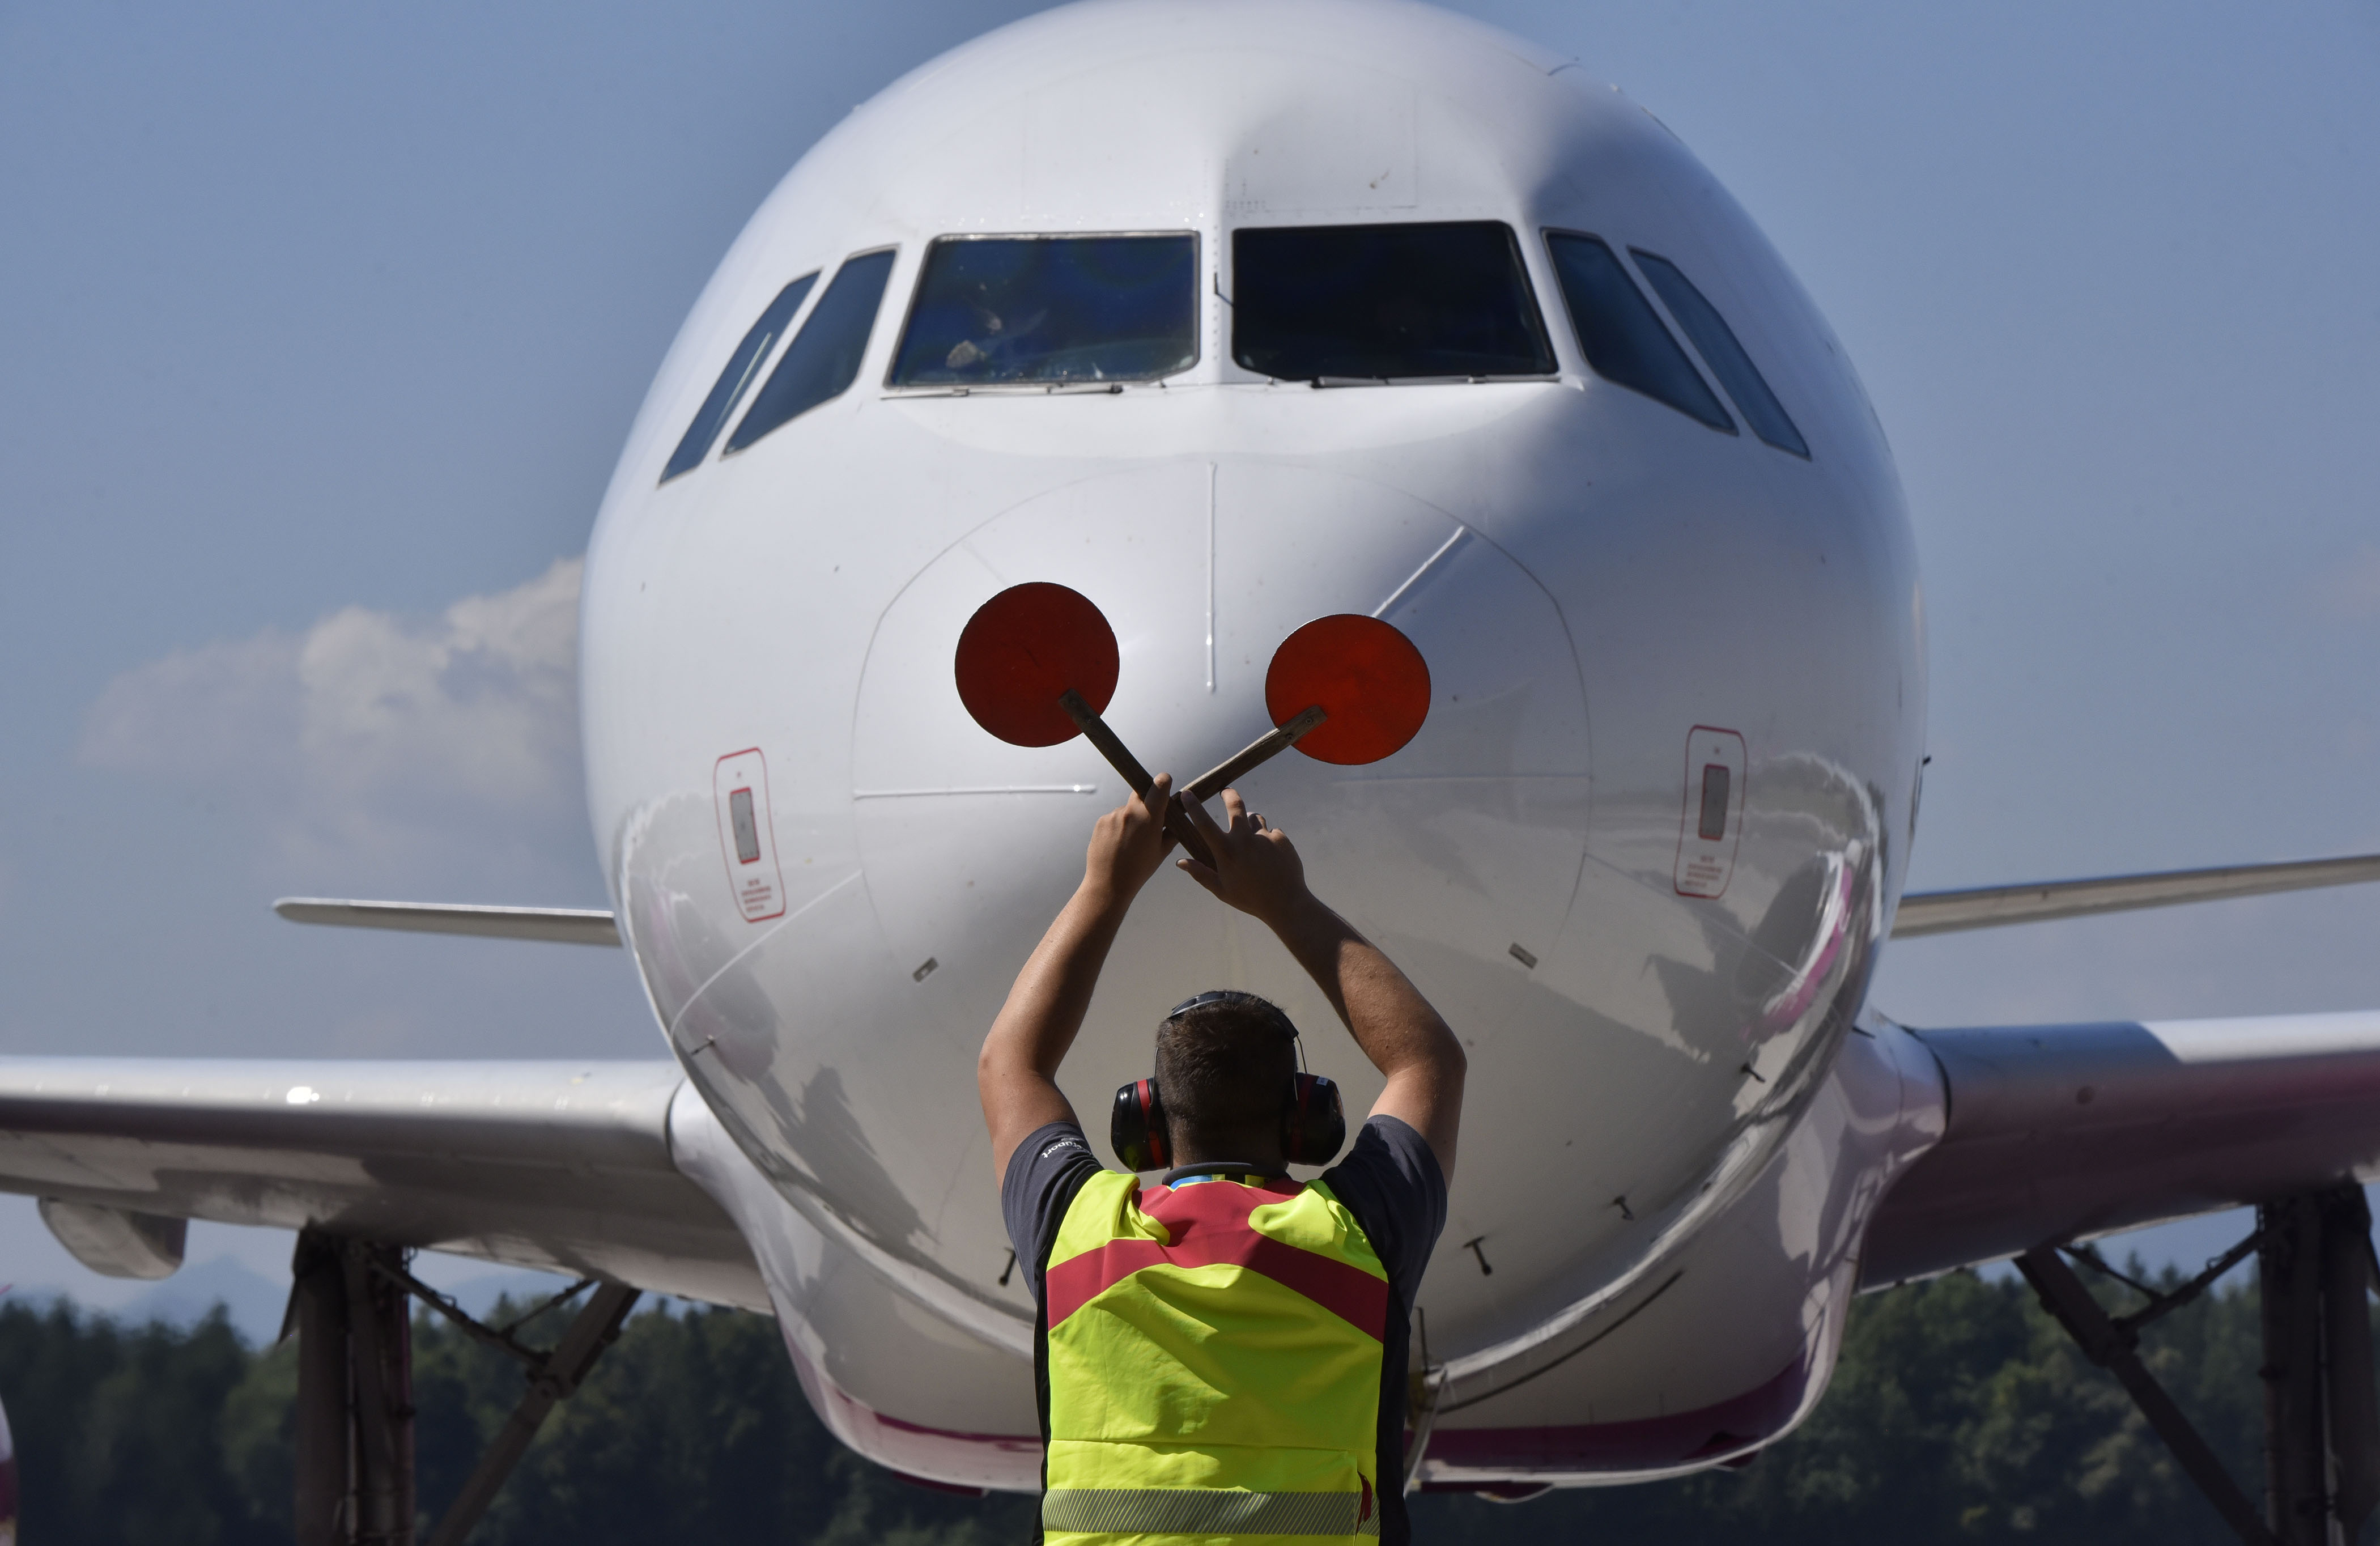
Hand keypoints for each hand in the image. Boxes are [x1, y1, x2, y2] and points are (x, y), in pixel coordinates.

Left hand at [1084, 773, 1175, 902]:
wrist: (1109, 883)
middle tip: (1149, 819)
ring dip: (1132, 818)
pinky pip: (1114, 818)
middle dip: (1147, 801)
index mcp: (1149, 818)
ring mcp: (1113, 816)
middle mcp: (1130, 812)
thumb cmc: (1139, 870)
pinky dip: (1119, 826)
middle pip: (1141, 793)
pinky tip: (1119, 844)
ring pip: (1127, 808)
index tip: (1165, 781)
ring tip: (1131, 842)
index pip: (1159, 785)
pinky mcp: (1101, 821)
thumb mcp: (1162, 851)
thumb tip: (1179, 818)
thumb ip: (1172, 831)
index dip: (1163, 781)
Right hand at [1176, 788, 1310, 927]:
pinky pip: (1272, 833)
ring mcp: (1264, 837)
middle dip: (1229, 794)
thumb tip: (1180, 862)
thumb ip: (1201, 874)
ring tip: (1253, 842)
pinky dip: (1269, 841)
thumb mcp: (1222, 890)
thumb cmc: (1250, 899)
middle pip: (1235, 805)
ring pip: (1255, 819)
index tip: (1187, 793)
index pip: (1204, 823)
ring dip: (1251, 823)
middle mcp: (1245, 840)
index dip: (1194, 806)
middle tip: (1226, 792)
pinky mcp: (1281, 839)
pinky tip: (1271, 858)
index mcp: (1226, 851)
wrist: (1286, 903)